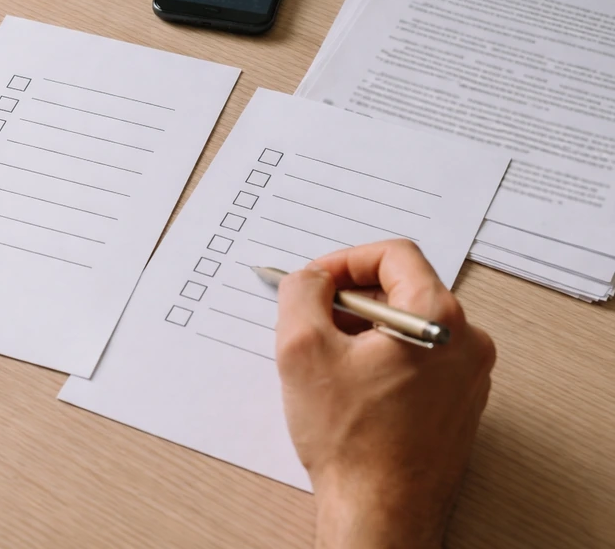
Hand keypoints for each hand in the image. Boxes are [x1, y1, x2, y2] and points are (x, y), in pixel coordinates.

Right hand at [276, 240, 495, 548]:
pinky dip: (380, 358)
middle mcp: (466, 343)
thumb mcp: (301, 348)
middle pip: (402, 288)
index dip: (345, 260)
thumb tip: (311, 278)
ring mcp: (467, 376)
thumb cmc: (352, 444)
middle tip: (314, 322)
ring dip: (363, 330)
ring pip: (407, 324)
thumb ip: (302, 291)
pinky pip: (417, 357)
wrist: (380, 514)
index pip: (394, 254)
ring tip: (329, 362)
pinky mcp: (457, 403)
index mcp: (440, 319)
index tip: (317, 282)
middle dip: (350, 298)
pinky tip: (350, 388)